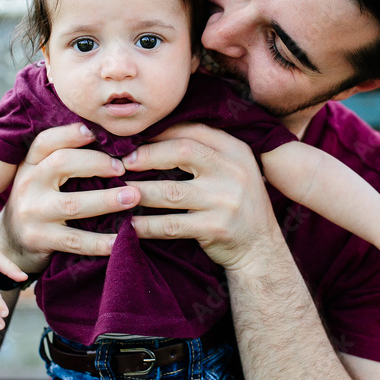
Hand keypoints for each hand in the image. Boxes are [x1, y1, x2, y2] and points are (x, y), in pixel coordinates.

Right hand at [0, 123, 141, 273]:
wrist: (10, 242)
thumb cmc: (39, 201)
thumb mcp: (41, 176)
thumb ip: (64, 159)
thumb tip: (110, 141)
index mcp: (29, 163)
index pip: (46, 141)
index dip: (71, 133)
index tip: (96, 132)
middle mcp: (27, 184)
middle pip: (61, 163)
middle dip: (96, 162)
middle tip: (122, 168)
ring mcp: (31, 213)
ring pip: (72, 203)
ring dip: (106, 200)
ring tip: (133, 197)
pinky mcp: (38, 240)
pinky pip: (75, 240)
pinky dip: (99, 241)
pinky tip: (120, 239)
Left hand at [123, 123, 285, 271]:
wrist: (262, 249)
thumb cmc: (236, 204)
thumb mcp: (232, 170)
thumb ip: (206, 152)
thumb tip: (157, 134)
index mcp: (236, 150)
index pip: (193, 130)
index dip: (161, 132)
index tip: (137, 138)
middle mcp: (233, 171)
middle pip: (181, 151)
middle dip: (147, 155)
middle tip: (123, 162)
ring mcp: (225, 201)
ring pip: (171, 192)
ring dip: (139, 192)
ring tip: (118, 192)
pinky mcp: (215, 228)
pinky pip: (171, 225)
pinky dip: (147, 225)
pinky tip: (131, 224)